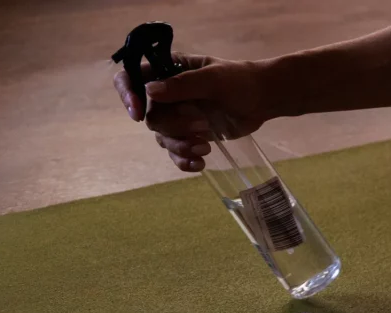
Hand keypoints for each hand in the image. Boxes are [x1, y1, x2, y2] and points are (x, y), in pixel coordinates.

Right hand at [113, 53, 272, 171]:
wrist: (263, 99)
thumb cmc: (240, 81)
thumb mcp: (214, 79)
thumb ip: (183, 84)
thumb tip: (149, 91)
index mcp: (168, 71)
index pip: (133, 78)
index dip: (128, 94)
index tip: (138, 113)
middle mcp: (167, 94)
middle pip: (151, 117)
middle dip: (175, 127)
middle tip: (202, 126)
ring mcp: (177, 116)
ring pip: (163, 137)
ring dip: (181, 145)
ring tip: (206, 146)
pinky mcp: (188, 135)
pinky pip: (175, 152)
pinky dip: (185, 160)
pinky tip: (200, 162)